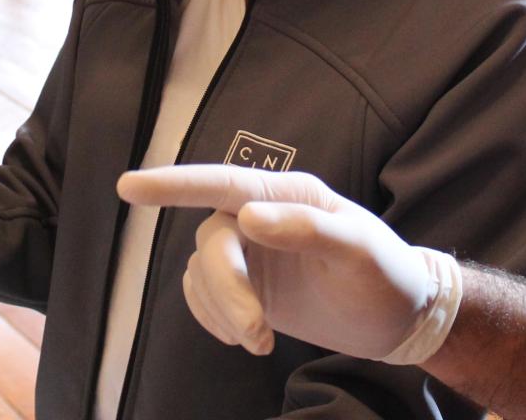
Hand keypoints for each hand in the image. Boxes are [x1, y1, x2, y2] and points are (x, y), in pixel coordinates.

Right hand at [116, 165, 461, 363]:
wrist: (397, 318)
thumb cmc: (386, 274)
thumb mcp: (361, 251)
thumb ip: (308, 229)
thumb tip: (249, 218)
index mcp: (286, 194)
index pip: (220, 183)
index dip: (173, 185)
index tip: (128, 188)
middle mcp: (258, 214)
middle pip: (211, 242)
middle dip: (226, 290)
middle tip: (257, 333)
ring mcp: (248, 250)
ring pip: (203, 273)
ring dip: (223, 311)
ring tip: (261, 342)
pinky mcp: (243, 283)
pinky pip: (202, 295)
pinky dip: (212, 318)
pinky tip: (243, 336)